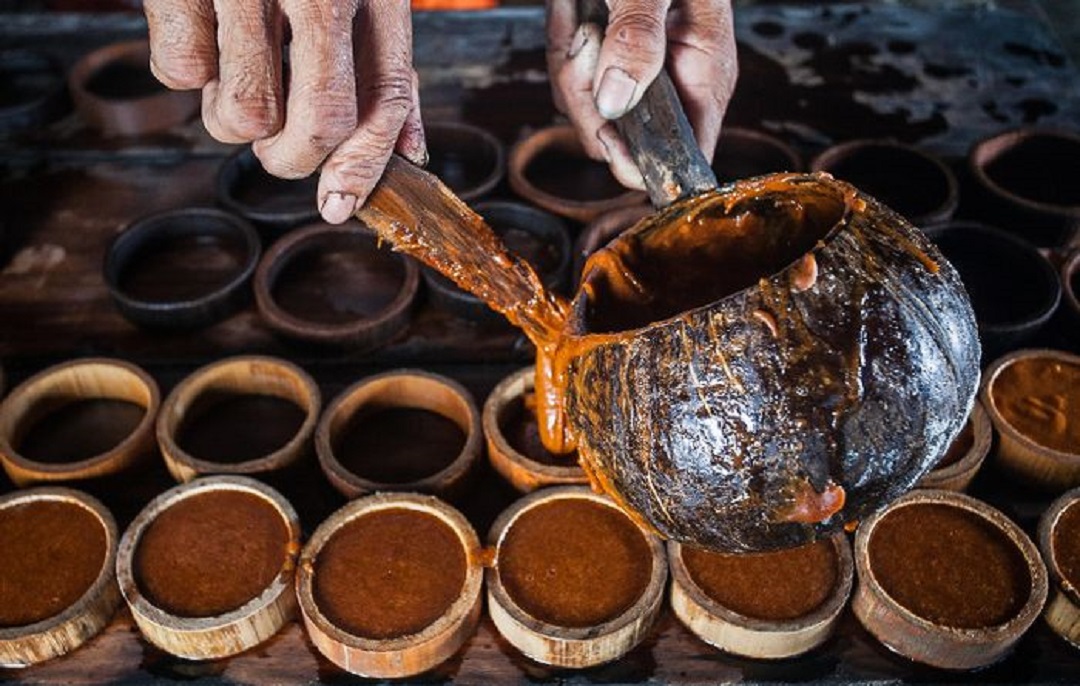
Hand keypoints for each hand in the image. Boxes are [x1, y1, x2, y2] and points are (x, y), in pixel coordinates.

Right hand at [144, 0, 425, 223]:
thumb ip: (387, 67)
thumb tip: (412, 153)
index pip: (387, 96)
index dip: (366, 164)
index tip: (339, 205)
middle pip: (320, 123)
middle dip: (294, 159)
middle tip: (277, 144)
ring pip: (246, 116)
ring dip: (234, 119)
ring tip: (235, 71)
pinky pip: (180, 73)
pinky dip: (183, 69)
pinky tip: (199, 28)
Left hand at [546, 0, 736, 189]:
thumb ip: (639, 36)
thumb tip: (616, 101)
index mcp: (704, 72)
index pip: (684, 152)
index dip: (642, 160)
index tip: (609, 137)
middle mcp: (672, 81)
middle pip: (618, 137)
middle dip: (585, 94)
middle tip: (587, 37)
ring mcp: (636, 72)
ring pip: (586, 108)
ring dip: (569, 60)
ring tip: (581, 12)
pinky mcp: (607, 59)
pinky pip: (572, 77)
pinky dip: (563, 41)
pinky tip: (573, 8)